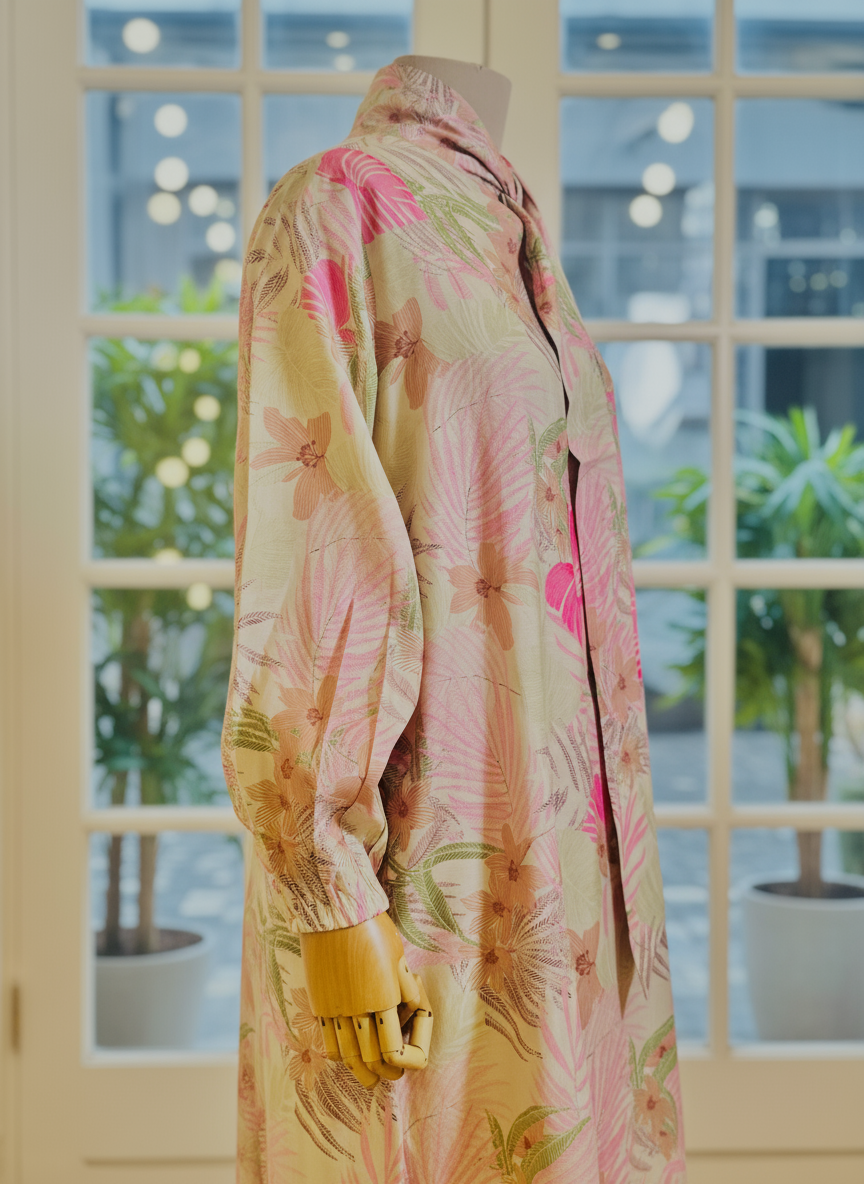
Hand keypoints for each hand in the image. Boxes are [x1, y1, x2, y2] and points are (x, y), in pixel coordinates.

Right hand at [299, 912, 432, 1088]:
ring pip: (347, 1055)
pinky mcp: (319, 1003)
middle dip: (385, 1072)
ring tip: (369, 1079)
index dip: (404, 1063)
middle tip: (391, 1077)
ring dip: (360, 1071)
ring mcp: (335, 1008)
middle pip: (371, 1058)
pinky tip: (345, 1058)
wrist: (333, 912)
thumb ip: (406, 988)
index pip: (395, 1050)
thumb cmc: (372, 928)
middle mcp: (358, 1009)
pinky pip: (328, 1041)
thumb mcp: (399, 956)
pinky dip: (339, 1055)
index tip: (407, 1063)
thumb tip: (413, 1008)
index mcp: (384, 998)